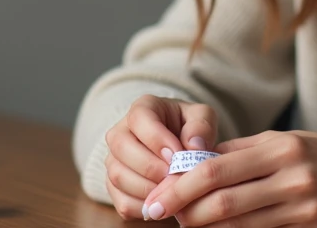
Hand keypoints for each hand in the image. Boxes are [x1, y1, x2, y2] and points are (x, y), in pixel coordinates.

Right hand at [102, 94, 220, 221]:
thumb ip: (201, 126)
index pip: (139, 118)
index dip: (157, 139)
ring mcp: (114, 160)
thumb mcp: (202, 118)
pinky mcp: (114, 187)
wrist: (180, 148)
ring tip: (172, 192)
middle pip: (122, 147)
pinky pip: (121, 201)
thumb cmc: (190, 129)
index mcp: (143, 108)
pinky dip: (143, 207)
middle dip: (150, 167)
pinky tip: (164, 204)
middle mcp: (120, 131)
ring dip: (147, 189)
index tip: (177, 155)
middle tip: (174, 177)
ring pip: (118, 176)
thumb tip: (194, 146)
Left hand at [142, 130, 316, 227]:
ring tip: (184, 222)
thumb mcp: (283, 140)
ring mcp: (302, 210)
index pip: (217, 169)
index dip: (180, 186)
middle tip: (161, 214)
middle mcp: (292, 180)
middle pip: (222, 204)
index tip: (156, 196)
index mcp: (282, 149)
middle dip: (185, 213)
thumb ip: (238, 151)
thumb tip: (191, 163)